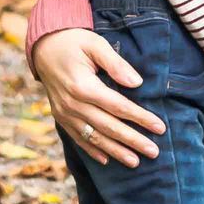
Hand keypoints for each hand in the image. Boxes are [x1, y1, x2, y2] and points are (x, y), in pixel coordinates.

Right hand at [29, 28, 165, 164]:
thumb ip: (116, 64)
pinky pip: (78, 138)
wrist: (44, 47)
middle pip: (108, 126)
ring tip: (135, 161)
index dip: (140, 118)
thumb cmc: (74, 42)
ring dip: (116, 151)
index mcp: (83, 85)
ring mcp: (64, 113)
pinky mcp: (60, 117)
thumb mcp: (96, 44)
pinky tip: (107, 160)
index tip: (160, 128)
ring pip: (94, 137)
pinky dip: (92, 150)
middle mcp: (72, 104)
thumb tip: (137, 83)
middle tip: (154, 152)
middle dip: (133, 140)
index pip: (118, 107)